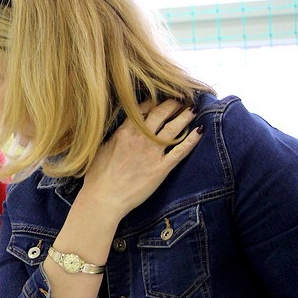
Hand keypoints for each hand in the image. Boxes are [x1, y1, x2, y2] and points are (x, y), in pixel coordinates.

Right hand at [81, 99, 201, 220]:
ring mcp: (153, 152)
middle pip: (161, 113)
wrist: (104, 198)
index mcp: (124, 132)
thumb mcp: (101, 149)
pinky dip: (192, 140)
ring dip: (185, 116)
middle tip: (180, 99)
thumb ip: (115, 136)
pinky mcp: (162, 168)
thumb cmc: (97, 177)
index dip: (153, 102)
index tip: (159, 99)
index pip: (142, 109)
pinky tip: (200, 131)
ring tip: (192, 109)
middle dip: (172, 104)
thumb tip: (121, 131)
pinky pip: (181, 150)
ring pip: (173, 128)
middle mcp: (141, 138)